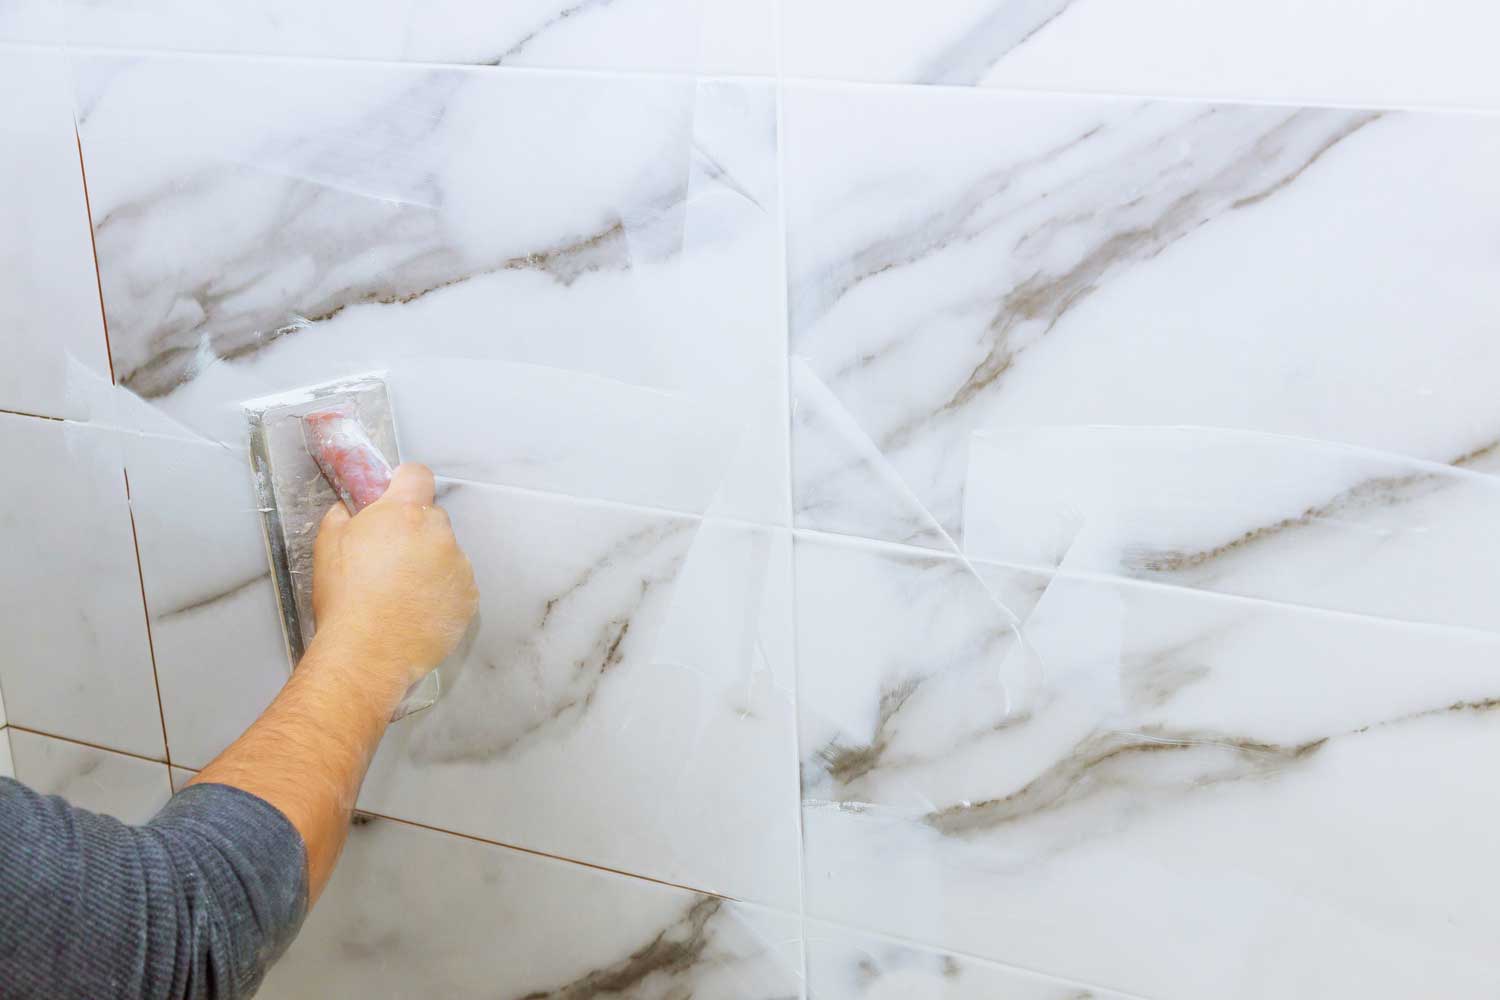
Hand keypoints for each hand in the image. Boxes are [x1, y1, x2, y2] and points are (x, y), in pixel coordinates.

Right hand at [311, 463, 478, 686]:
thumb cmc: (345, 599)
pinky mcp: (469, 597)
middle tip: (389, 558)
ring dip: (430, 563)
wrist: (368, 652)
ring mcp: (459, 566)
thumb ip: (343, 515)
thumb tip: (349, 508)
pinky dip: (442, 592)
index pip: (417, 475)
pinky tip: (417, 609)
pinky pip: (457, 584)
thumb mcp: (327, 545)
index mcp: (404, 513)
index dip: (404, 484)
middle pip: (432, 518)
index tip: (396, 496)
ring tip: (402, 592)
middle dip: (414, 531)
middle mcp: (438, 533)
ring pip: (446, 553)